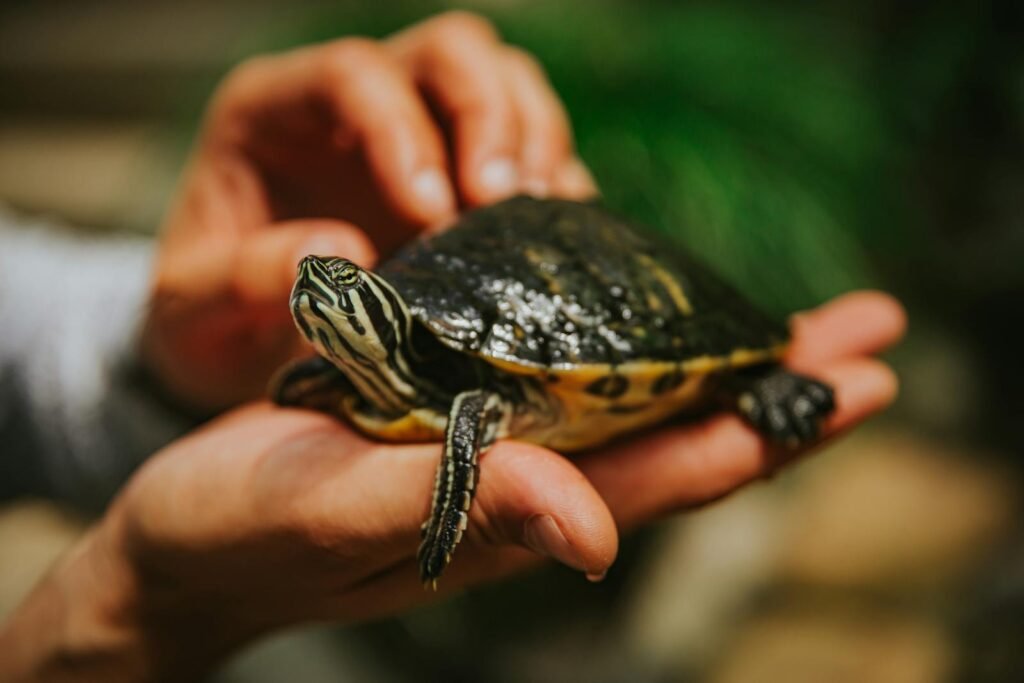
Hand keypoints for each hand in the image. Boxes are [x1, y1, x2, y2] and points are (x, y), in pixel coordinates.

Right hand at [0, 291, 902, 680]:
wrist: (179, 547)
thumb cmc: (245, 535)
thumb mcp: (344, 514)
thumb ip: (466, 511)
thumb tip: (598, 535)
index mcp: (511, 508)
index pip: (672, 468)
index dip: (770, 426)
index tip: (861, 378)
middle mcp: (523, 481)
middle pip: (681, 433)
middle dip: (780, 388)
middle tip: (874, 332)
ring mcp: (493, 453)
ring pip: (638, 408)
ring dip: (722, 364)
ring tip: (803, 325)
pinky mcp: (452, 422)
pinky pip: (569, 389)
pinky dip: (634, 356)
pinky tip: (662, 329)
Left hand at [141, 11, 595, 413]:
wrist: (242, 347)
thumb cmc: (209, 320)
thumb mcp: (192, 311)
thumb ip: (239, 280)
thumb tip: (337, 252)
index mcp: (277, 111)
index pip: (351, 74)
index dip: (400, 129)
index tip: (431, 212)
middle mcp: (358, 107)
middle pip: (448, 52)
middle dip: (487, 116)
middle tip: (499, 201)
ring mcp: (422, 136)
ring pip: (505, 80)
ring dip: (535, 139)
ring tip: (537, 216)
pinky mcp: (467, 182)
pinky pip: (534, 150)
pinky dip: (557, 185)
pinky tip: (555, 240)